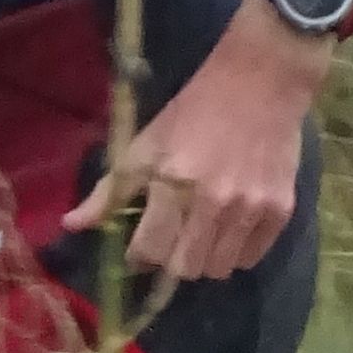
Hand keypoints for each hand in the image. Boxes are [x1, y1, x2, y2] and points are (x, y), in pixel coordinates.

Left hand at [64, 13, 315, 285]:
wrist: (260, 82)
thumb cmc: (192, 112)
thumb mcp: (143, 145)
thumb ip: (110, 191)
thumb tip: (71, 225)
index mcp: (173, 183)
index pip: (150, 250)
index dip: (139, 256)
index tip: (139, 248)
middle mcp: (214, 202)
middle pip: (185, 269)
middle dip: (171, 262)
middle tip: (170, 242)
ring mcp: (250, 208)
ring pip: (219, 269)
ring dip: (203, 260)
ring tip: (199, 236)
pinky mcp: (281, 210)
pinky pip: (251, 258)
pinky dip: (235, 252)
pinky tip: (227, 229)